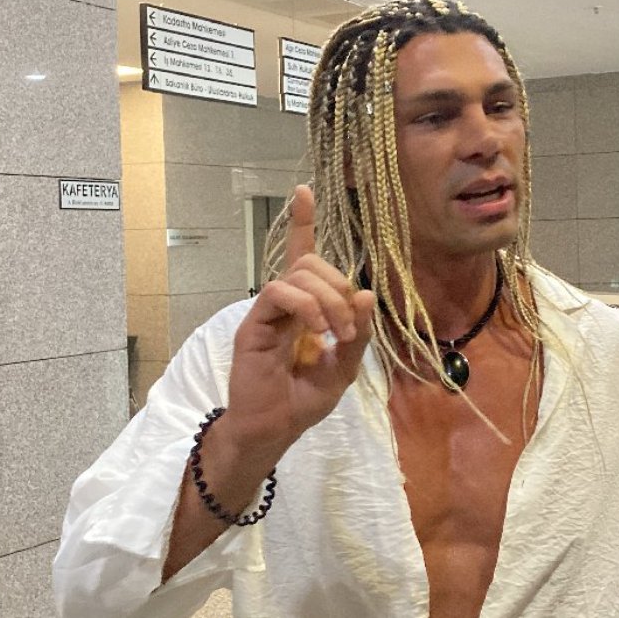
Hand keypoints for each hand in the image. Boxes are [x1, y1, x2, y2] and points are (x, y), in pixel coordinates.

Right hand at [224, 184, 375, 441]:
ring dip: (327, 299)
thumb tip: (365, 292)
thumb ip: (356, 333)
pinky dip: (304, 306)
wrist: (273, 429)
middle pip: (311, 264)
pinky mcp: (253, 325)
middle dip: (339, 287)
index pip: (303, 256)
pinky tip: (317, 330)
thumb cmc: (302, 400)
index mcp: (306, 309)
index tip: (304, 190)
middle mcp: (285, 305)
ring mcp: (268, 313)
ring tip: (335, 334)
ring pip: (297, 274)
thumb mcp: (342, 368)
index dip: (303, 222)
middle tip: (348, 328)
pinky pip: (277, 293)